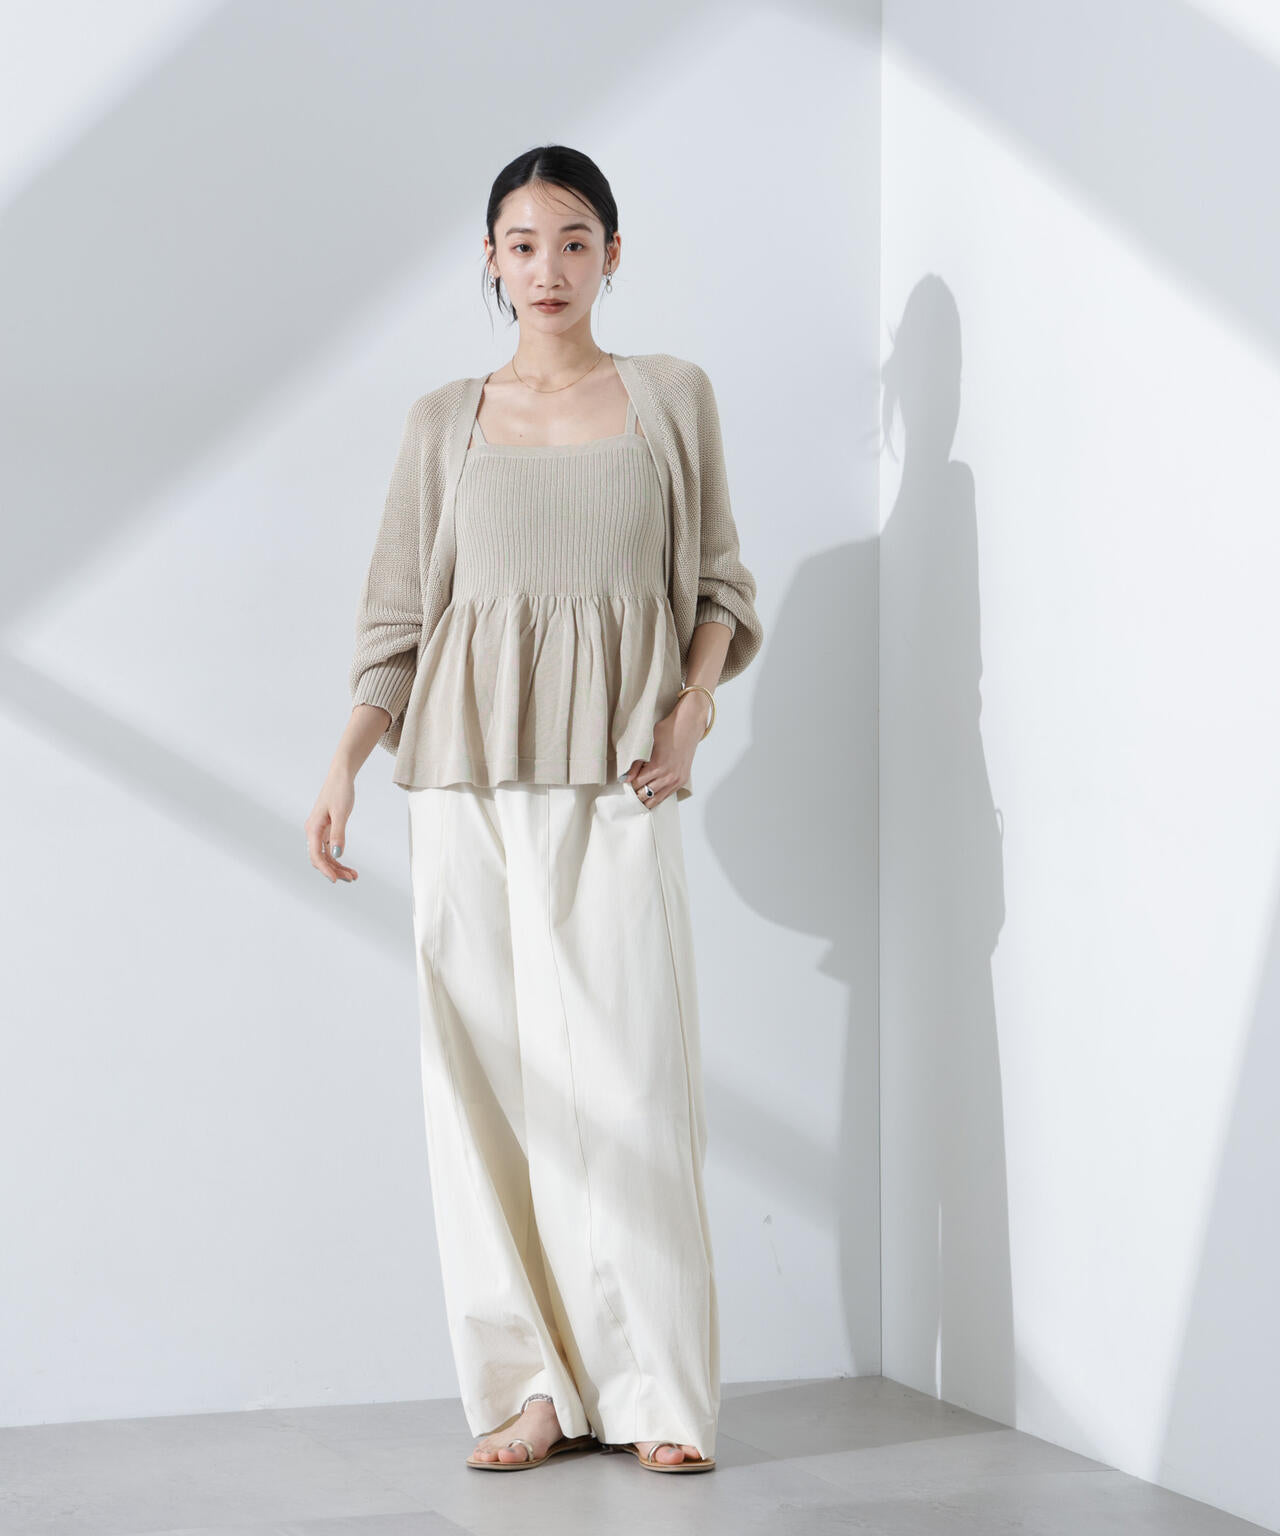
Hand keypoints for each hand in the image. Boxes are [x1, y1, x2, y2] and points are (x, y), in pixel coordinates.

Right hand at [305, 768, 358, 882]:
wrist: (341, 776)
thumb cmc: (339, 791)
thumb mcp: (340, 813)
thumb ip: (338, 834)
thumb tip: (338, 855)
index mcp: (313, 828)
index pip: (316, 856)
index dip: (326, 870)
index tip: (337, 880)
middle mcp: (313, 832)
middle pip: (321, 859)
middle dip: (334, 871)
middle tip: (351, 879)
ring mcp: (320, 832)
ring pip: (326, 856)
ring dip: (338, 867)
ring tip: (353, 876)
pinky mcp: (327, 830)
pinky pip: (331, 850)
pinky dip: (339, 858)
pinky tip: (348, 866)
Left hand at [621, 690, 708, 807]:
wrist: (689, 725)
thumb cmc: (669, 730)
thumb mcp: (649, 744)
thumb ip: (637, 763)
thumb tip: (627, 777)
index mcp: (657, 767)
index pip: (637, 784)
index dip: (629, 784)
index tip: (624, 783)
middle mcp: (668, 776)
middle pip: (645, 794)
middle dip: (635, 794)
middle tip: (628, 793)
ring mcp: (676, 780)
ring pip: (656, 799)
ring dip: (646, 798)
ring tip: (637, 798)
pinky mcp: (682, 780)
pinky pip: (667, 795)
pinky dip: (657, 797)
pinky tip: (650, 797)